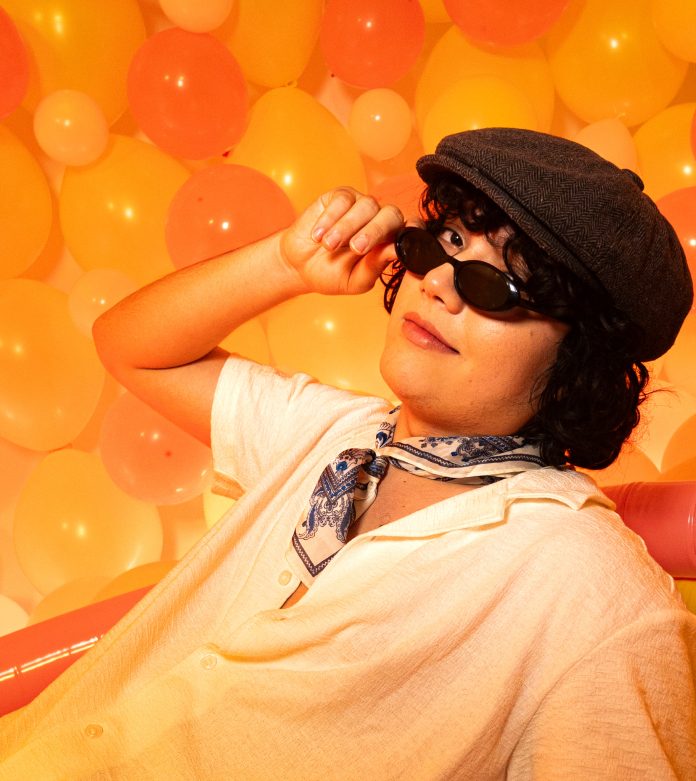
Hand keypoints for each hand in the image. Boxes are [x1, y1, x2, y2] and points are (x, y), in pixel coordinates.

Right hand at [279, 187, 404, 295]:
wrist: (300, 266)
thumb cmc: (331, 274)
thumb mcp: (355, 280)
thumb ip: (375, 267)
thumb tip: (397, 251)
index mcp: (389, 241)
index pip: (411, 229)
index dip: (412, 231)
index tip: (402, 242)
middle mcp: (379, 220)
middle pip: (391, 214)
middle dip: (375, 231)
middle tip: (356, 249)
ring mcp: (361, 206)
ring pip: (367, 205)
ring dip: (348, 227)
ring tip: (329, 246)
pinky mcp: (340, 197)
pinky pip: (343, 200)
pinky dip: (330, 219)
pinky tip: (318, 236)